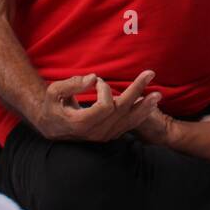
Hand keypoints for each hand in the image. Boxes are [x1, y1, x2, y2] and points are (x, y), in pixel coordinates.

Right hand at [34, 70, 161, 141]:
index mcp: (82, 123)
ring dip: (145, 106)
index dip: (104, 90)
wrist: (51, 125)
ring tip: (158, 95)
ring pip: (129, 121)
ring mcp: (104, 135)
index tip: (97, 81)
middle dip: (137, 90)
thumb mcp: (54, 92)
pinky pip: (129, 126)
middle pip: (122, 111)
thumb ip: (72, 84)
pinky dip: (141, 115)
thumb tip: (93, 78)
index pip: (105, 106)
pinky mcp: (110, 134)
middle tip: (150, 73)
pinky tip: (151, 105)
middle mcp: (96, 132)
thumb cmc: (53, 105)